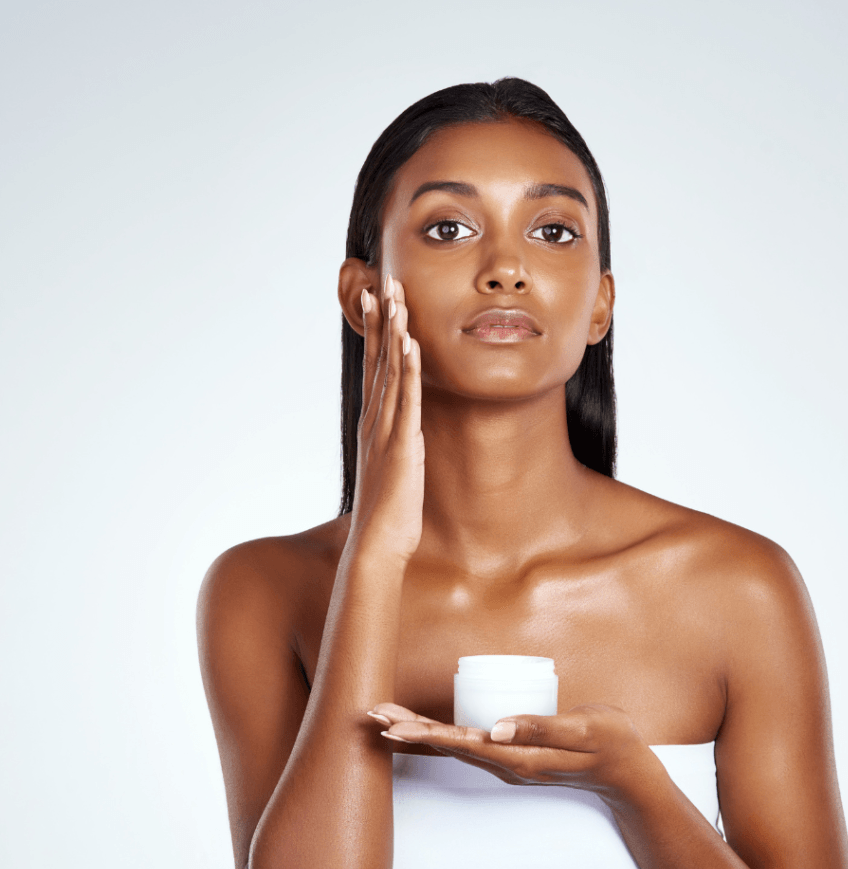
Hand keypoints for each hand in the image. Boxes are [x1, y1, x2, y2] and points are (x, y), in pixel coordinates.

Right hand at [349, 275, 423, 562]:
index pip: (374, 369)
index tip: (377, 299)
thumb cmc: (388, 514)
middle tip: (381, 280)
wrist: (377, 545)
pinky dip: (406, 370)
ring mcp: (386, 431)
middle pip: (377, 360)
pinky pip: (405, 401)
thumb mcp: (395, 470)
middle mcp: (375, 421)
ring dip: (392, 331)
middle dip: (381, 319)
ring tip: (395, 295)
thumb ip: (398, 447)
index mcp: (374, 425)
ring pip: (389, 372)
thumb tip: (407, 437)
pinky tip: (409, 343)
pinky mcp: (402, 446)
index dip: (376, 332)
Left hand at [367, 702, 659, 798]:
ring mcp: (508, 762)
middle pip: (447, 746)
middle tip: (371, 714)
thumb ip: (542, 727)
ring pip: (454, 747)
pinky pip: (469, 746)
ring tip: (384, 720)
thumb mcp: (583, 730)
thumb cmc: (610, 744)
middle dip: (408, 731)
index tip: (391, 722)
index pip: (460, 743)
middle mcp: (506, 763)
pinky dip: (441, 737)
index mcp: (518, 758)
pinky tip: (424, 732)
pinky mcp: (513, 755)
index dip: (423, 732)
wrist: (628, 773)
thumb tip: (495, 729)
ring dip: (418, 734)